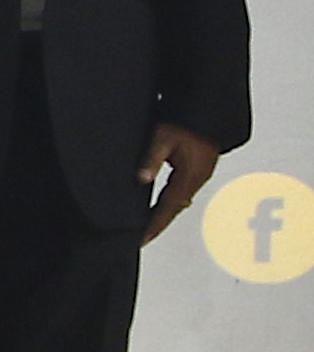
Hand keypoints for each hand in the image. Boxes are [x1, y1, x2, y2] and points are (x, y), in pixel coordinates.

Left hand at [143, 119, 224, 244]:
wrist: (208, 113)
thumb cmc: (186, 123)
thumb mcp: (162, 138)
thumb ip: (152, 159)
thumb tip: (142, 178)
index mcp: (189, 175)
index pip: (167, 207)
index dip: (154, 224)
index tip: (142, 238)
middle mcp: (197, 179)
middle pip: (174, 209)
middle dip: (158, 224)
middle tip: (142, 238)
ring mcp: (201, 175)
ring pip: (180, 201)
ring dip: (165, 214)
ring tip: (148, 226)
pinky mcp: (200, 170)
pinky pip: (184, 192)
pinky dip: (171, 202)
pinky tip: (163, 206)